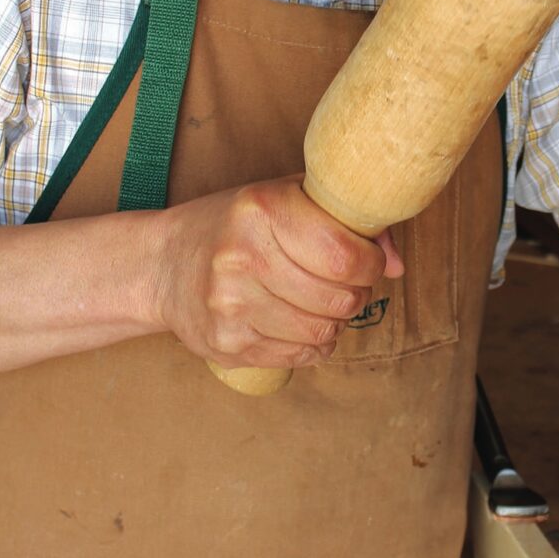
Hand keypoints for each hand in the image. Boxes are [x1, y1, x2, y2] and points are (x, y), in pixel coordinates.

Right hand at [152, 176, 403, 369]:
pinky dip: (314, 345)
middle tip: (346, 285)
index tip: (368, 261)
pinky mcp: (227, 344)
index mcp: (262, 210)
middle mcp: (242, 257)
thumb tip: (397, 264)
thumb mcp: (287, 200)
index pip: (346, 255)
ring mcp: (231, 305)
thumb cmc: (236, 227)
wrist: (161, 266)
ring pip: (323, 333)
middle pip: (339, 298)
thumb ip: (347, 221)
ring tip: (321, 304)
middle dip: (356, 295)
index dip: (371, 264)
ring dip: (335, 323)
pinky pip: (301, 357)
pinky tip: (299, 323)